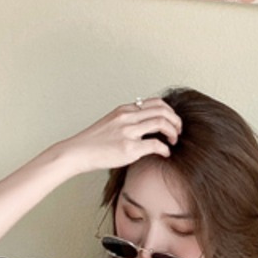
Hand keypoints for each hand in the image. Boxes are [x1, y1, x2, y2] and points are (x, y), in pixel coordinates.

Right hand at [50, 98, 181, 175]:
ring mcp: (128, 131)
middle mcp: (128, 116)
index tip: (172, 122)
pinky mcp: (128, 148)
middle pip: (162, 110)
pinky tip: (166, 154)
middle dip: (176, 121)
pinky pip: (155, 144)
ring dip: (173, 132)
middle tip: (179, 132)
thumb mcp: (111, 124)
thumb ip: (127, 122)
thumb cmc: (93, 143)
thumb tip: (143, 128)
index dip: (169, 111)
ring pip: (161, 123)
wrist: (78, 152)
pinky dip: (165, 149)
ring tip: (174, 141)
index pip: (155, 103)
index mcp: (125, 110)